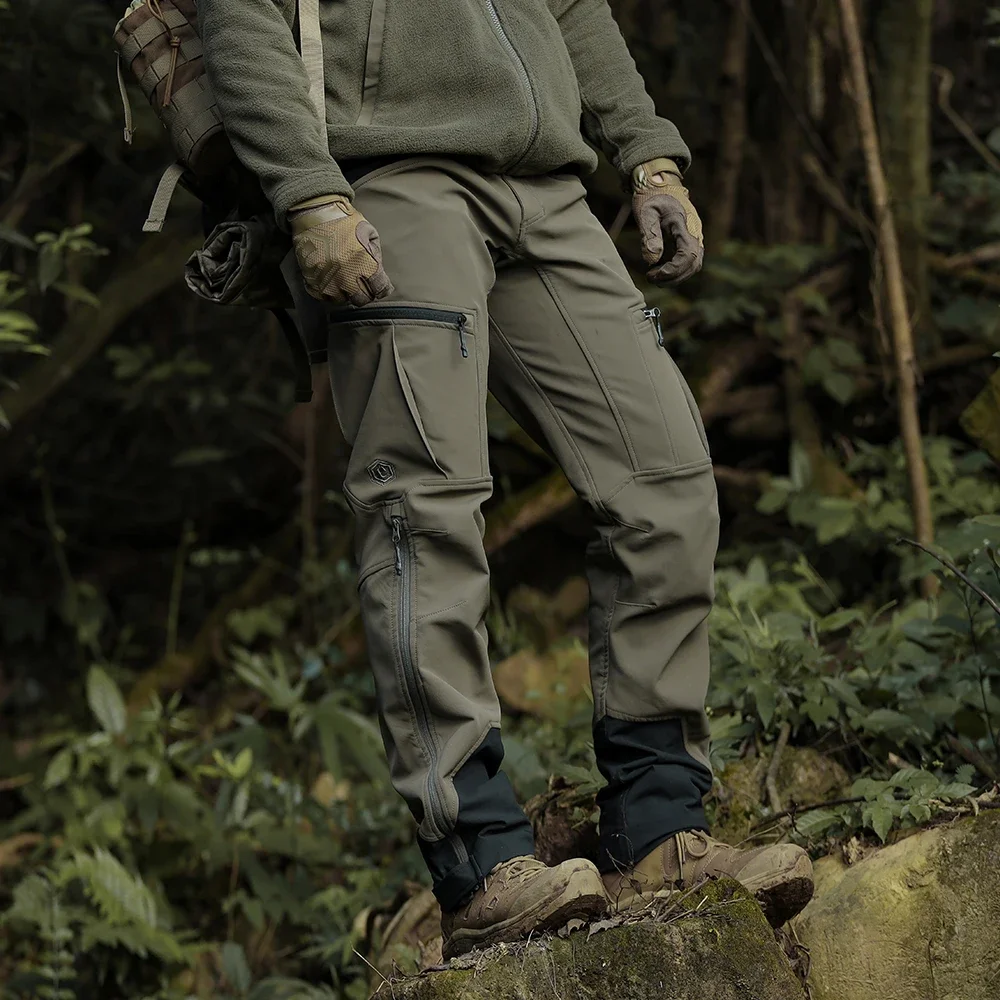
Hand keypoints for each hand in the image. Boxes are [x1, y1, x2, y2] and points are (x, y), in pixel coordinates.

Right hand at [289, 196, 393, 305]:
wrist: (314, 212)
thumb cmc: (344, 221)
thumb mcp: (369, 233)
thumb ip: (376, 255)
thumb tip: (379, 274)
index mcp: (365, 263)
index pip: (379, 289)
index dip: (381, 289)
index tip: (378, 287)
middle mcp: (347, 276)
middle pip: (361, 299)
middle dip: (364, 294)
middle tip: (362, 286)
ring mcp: (328, 280)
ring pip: (342, 300)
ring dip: (345, 293)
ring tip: (344, 281)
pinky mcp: (312, 280)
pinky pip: (323, 296)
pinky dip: (328, 291)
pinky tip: (330, 280)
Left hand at [631, 158, 703, 284]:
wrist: (660, 182)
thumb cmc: (651, 196)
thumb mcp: (646, 212)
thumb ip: (649, 235)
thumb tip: (652, 260)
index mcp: (684, 224)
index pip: (688, 254)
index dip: (673, 269)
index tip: (654, 272)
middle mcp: (695, 232)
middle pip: (694, 264)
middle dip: (673, 277)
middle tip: (650, 277)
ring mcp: (695, 236)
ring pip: (694, 265)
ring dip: (675, 276)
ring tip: (653, 275)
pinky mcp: (690, 240)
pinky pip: (689, 261)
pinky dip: (676, 270)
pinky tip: (658, 269)